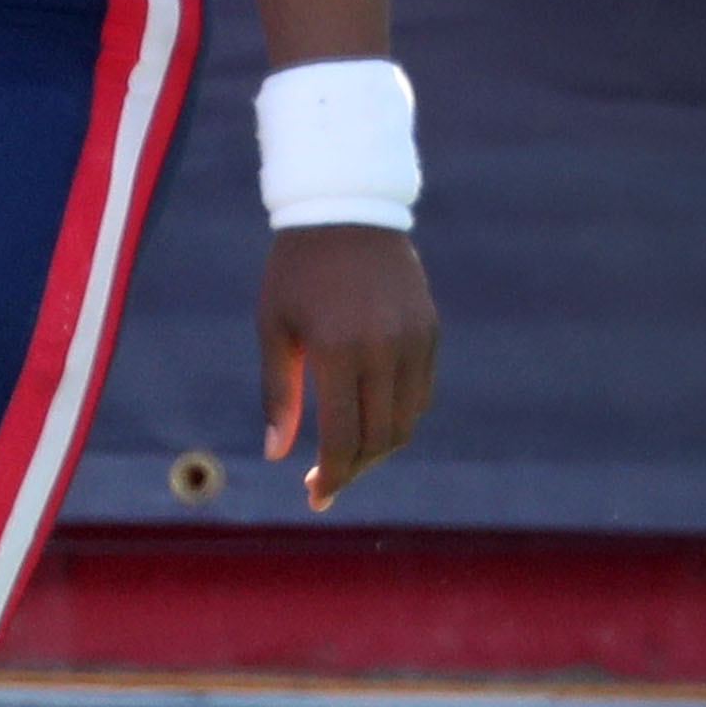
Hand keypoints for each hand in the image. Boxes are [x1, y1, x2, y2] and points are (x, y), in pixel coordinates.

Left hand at [258, 223, 435, 510]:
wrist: (347, 209)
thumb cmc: (297, 271)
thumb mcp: (274, 328)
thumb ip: (279, 393)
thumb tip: (277, 453)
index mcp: (338, 349)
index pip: (343, 437)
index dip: (331, 476)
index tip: (315, 497)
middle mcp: (383, 347)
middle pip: (380, 437)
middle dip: (353, 469)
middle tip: (326, 482)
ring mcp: (414, 338)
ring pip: (407, 419)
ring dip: (379, 446)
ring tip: (348, 452)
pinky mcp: (431, 328)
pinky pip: (422, 390)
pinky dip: (400, 414)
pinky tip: (372, 415)